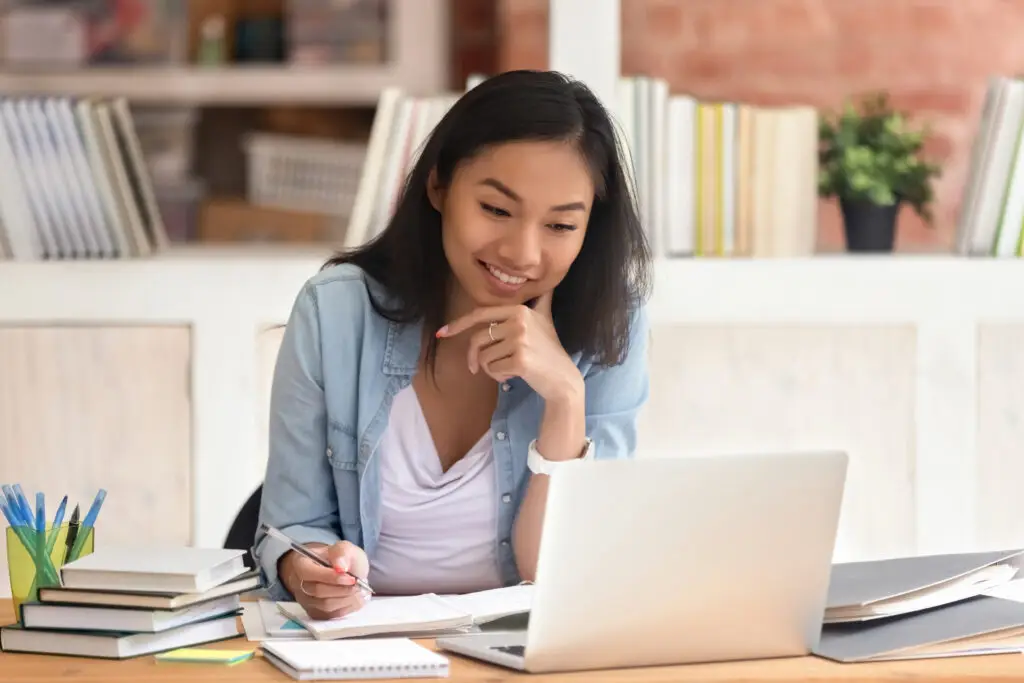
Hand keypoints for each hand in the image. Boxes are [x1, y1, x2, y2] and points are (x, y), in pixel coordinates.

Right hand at [280, 541, 369, 619]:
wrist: (341, 571)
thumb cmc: (340, 559)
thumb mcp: (344, 548)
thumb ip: (342, 553)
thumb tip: (341, 567)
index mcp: (301, 563)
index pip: (309, 573)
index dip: (330, 577)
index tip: (351, 578)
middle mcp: (299, 584)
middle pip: (317, 591)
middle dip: (342, 589)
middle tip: (359, 585)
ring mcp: (306, 601)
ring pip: (325, 606)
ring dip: (346, 599)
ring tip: (359, 591)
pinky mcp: (316, 613)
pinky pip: (330, 616)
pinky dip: (347, 608)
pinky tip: (356, 598)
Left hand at [437, 292, 582, 402]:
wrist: (563, 378)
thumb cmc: (549, 350)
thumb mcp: (545, 320)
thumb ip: (540, 301)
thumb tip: (547, 284)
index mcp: (519, 310)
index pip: (480, 314)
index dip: (458, 324)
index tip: (442, 333)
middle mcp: (519, 321)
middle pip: (478, 339)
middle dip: (473, 357)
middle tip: (475, 368)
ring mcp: (520, 341)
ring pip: (484, 357)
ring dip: (490, 368)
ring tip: (508, 368)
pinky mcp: (520, 361)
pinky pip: (492, 370)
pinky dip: (498, 376)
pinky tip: (514, 375)